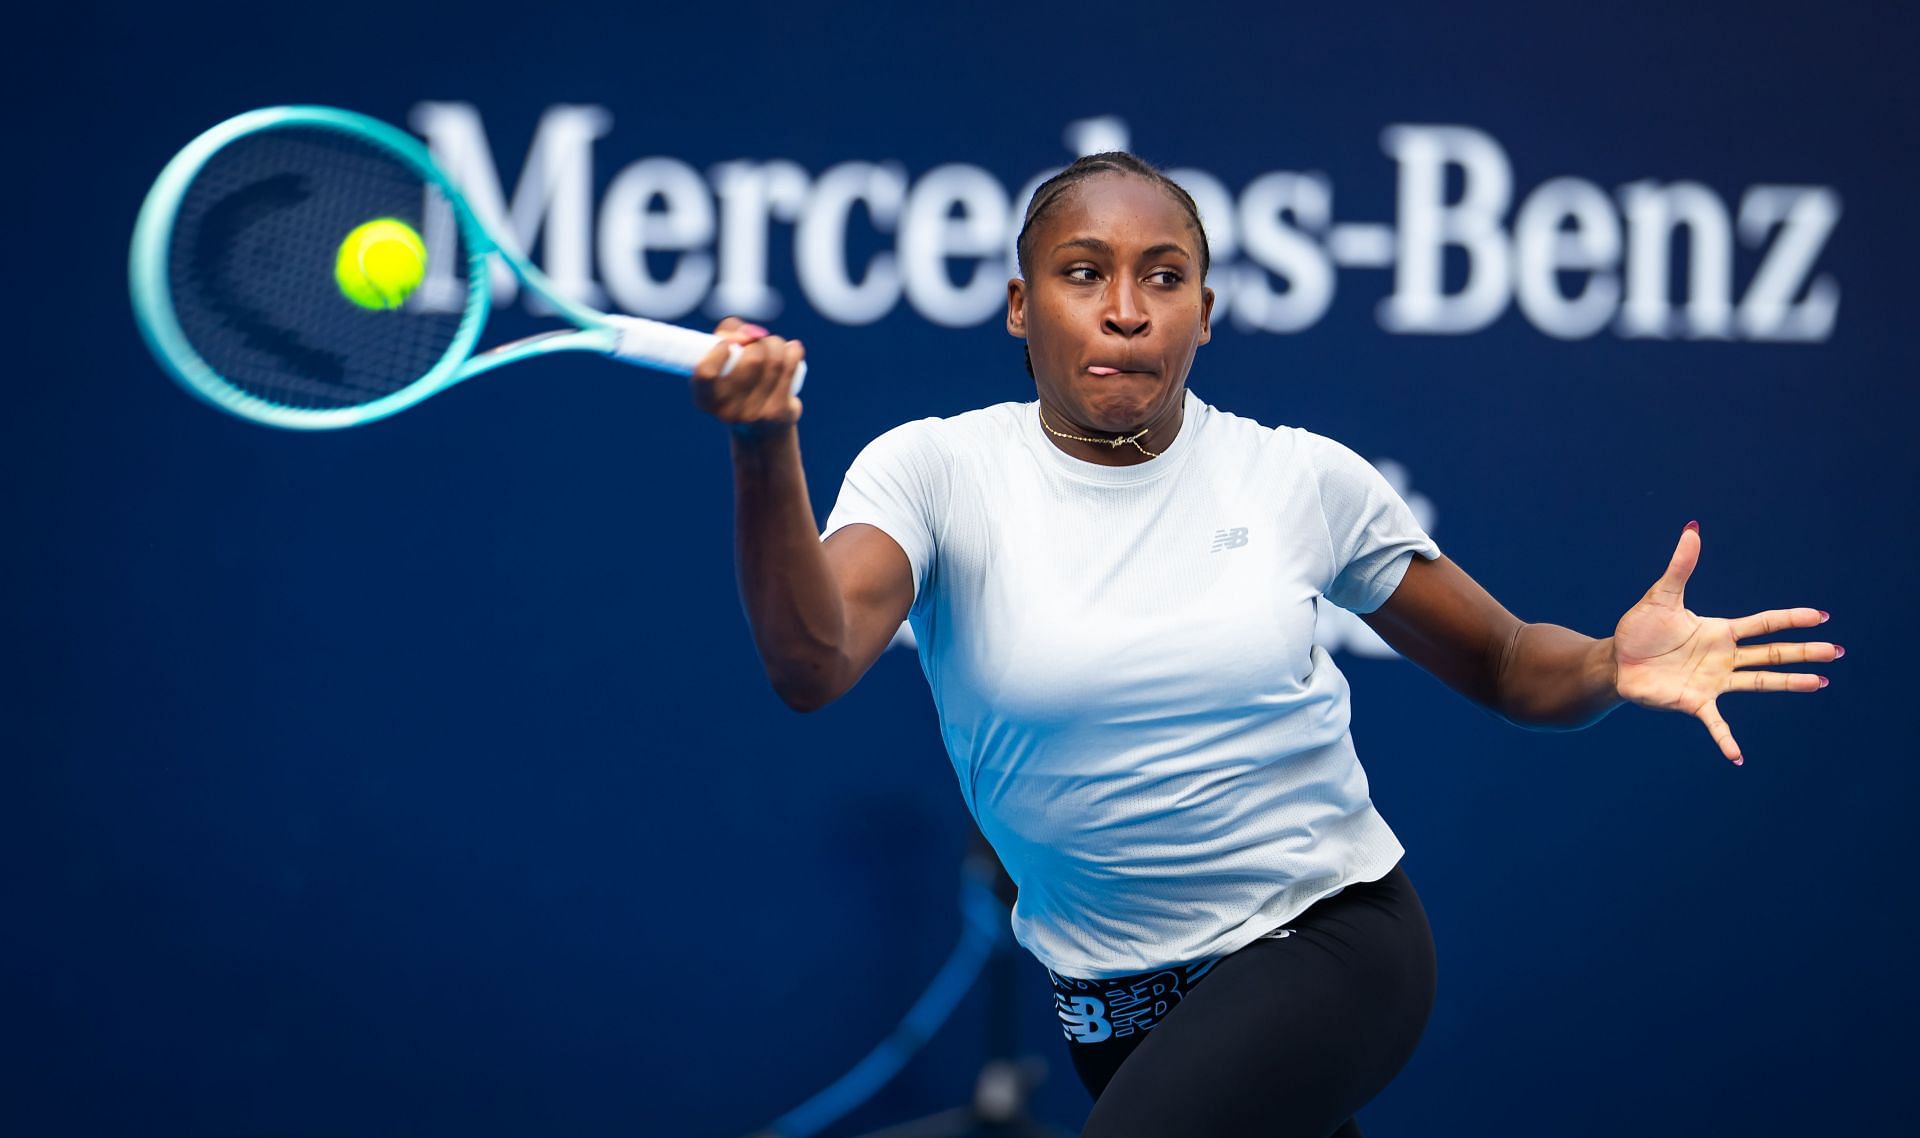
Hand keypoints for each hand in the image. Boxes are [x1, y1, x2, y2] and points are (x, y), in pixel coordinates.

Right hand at [690, 317, 804, 436]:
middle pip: (752, 359)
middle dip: (759, 341)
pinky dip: (793, 352)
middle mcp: (726, 411)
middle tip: (760, 342)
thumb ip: (727, 333)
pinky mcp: (777, 413)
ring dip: (776, 344)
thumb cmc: (737, 380)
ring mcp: (753, 415)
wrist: (761, 428)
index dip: (720, 351)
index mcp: (704, 398)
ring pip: (774, 360)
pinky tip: (792, 350)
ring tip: (776, 345)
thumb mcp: (722, 357)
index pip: (706, 372)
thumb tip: (752, 333)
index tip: (728, 343)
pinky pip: (790, 368)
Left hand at [1611, 521, 1840, 765]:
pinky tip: (1738, 757)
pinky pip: (1716, 724)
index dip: (1791, 619)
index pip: (1764, 624)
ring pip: (1760, 682)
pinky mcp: (1694, 702)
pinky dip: (1726, 740)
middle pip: (1772, 653)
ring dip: (1790, 683)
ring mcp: (1713, 681)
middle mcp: (1724, 657)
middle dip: (1804, 652)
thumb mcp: (1662, 595)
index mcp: (1720, 631)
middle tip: (1837, 651)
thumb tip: (1692, 528)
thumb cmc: (1640, 628)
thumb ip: (1681, 565)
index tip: (1822, 616)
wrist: (1617, 659)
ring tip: (1821, 683)